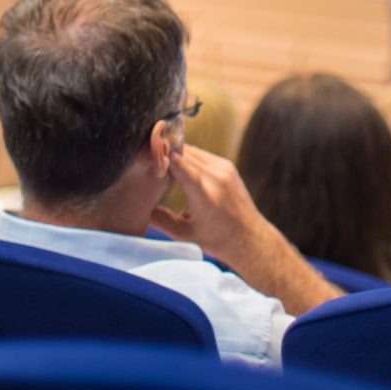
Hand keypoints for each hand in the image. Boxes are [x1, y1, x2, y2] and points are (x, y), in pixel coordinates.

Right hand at [149, 144, 272, 264]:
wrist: (250, 238)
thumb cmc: (218, 239)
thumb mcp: (183, 233)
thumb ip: (159, 219)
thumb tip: (140, 208)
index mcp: (204, 193)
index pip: (177, 161)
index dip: (158, 157)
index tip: (143, 161)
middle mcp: (216, 176)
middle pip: (182, 152)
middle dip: (164, 155)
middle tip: (149, 164)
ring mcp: (224, 168)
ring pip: (191, 150)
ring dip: (176, 155)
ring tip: (162, 167)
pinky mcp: (228, 166)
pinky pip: (201, 154)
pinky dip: (188, 158)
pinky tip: (180, 169)